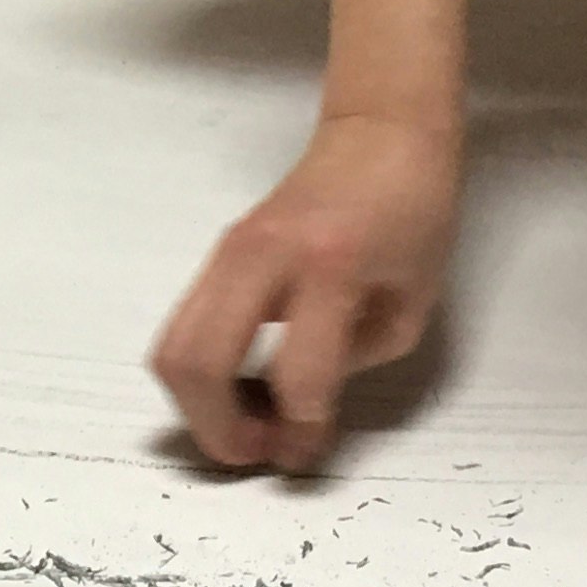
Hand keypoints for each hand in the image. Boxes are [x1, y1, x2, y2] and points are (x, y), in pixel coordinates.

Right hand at [151, 111, 457, 472]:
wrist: (380, 132)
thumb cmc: (414, 212)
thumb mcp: (410, 301)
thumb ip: (354, 361)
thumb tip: (297, 411)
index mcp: (330, 267)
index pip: (297, 376)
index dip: (300, 433)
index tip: (307, 454)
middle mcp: (265, 256)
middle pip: (201, 364)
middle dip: (218, 430)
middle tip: (256, 451)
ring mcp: (229, 251)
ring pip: (173, 349)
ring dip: (197, 406)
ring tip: (243, 423)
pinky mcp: (216, 254)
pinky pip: (183, 329)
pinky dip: (198, 373)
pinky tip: (239, 385)